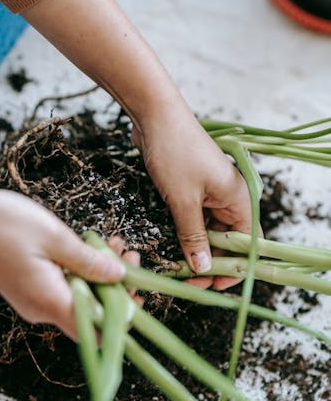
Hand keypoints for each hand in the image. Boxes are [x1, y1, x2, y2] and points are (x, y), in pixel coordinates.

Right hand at [0, 189, 125, 338]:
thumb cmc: (3, 224)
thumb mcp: (55, 237)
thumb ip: (89, 261)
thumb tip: (120, 277)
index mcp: (49, 301)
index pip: (97, 330)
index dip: (122, 314)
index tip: (137, 286)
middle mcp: (40, 309)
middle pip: (91, 315)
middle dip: (116, 288)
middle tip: (129, 255)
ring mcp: (32, 300)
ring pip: (78, 298)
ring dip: (99, 275)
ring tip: (113, 243)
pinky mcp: (26, 289)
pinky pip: (62, 289)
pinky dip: (80, 272)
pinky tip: (88, 247)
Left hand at [131, 99, 251, 290]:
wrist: (154, 114)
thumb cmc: (174, 152)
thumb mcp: (183, 199)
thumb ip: (192, 235)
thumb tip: (203, 268)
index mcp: (238, 199)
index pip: (247, 244)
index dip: (233, 268)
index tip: (212, 285)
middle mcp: (229, 197)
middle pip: (228, 240)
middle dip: (210, 262)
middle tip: (189, 281)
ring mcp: (210, 192)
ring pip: (209, 230)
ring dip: (195, 249)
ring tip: (178, 269)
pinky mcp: (191, 188)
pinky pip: (193, 218)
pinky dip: (185, 233)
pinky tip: (172, 247)